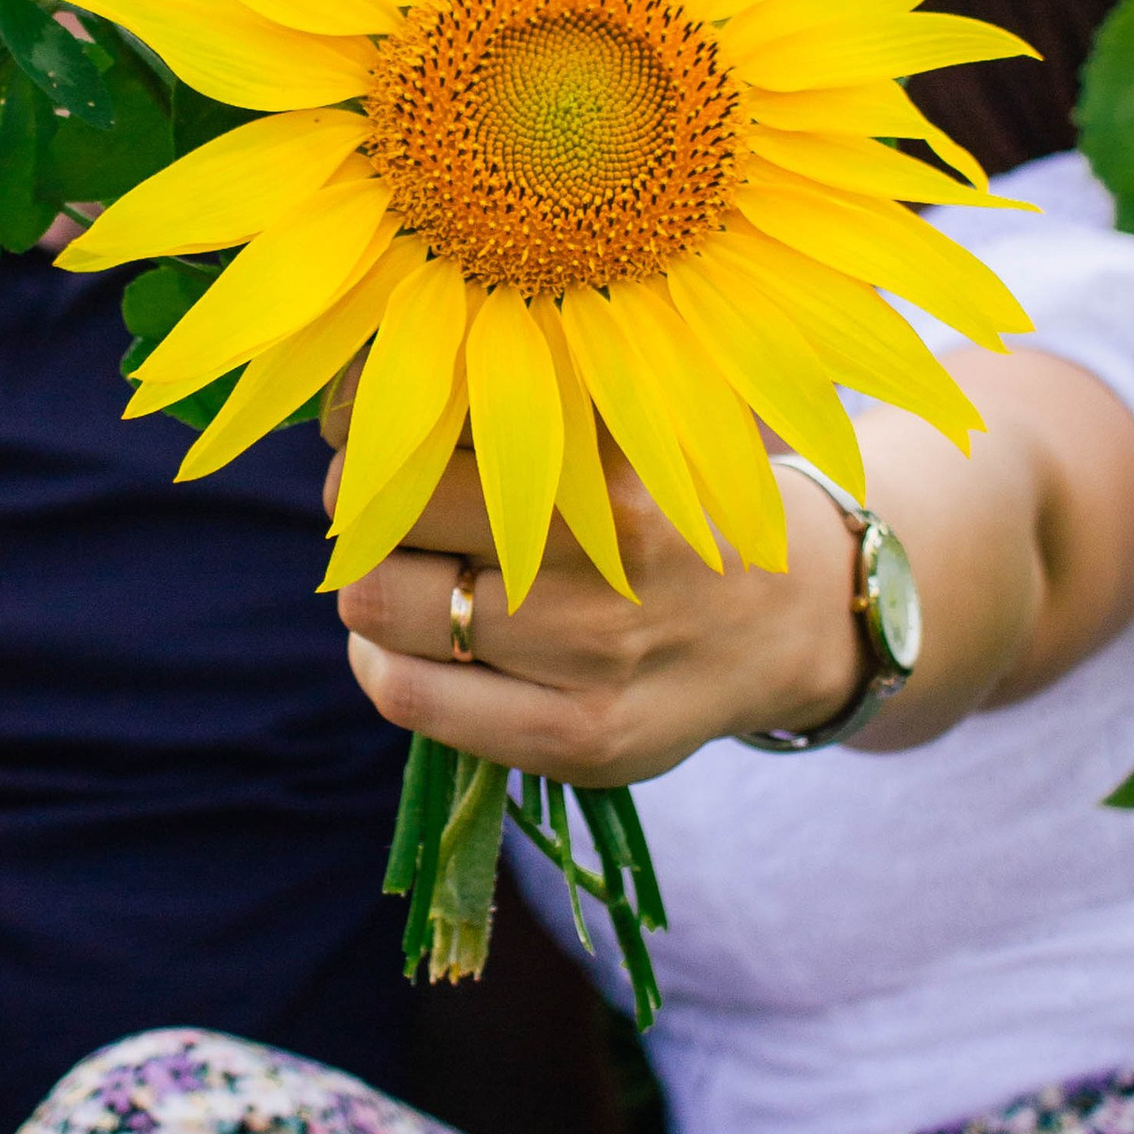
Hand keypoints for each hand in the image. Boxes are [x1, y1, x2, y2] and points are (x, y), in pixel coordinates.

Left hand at [321, 391, 861, 791]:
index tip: (374, 424)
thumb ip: (504, 395)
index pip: (413, 411)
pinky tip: (419, 647)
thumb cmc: (663, 497)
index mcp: (608, 434)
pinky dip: (382, 664)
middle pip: (378, 505)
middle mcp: (606, 538)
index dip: (365, 417)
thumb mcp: (610, 413)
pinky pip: (408, 696)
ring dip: (370, 589)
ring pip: (379, 604)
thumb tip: (345, 398)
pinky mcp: (579, 738)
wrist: (788, 617)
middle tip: (390, 507)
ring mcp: (594, 650)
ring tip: (413, 578)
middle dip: (362, 502)